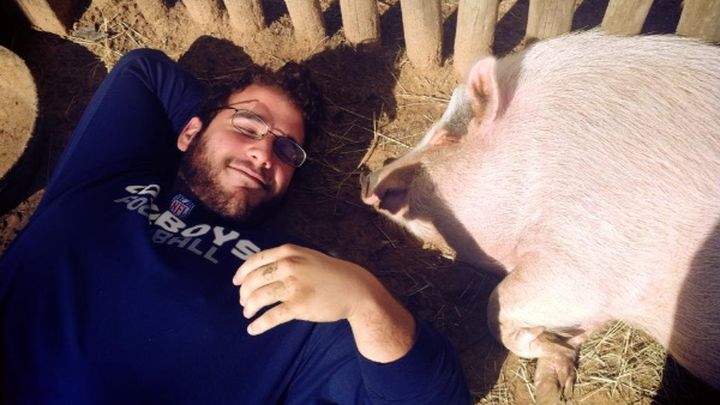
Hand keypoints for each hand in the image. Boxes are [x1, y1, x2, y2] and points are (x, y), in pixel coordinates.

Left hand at [232, 244, 414, 361]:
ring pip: (258, 298)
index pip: (255, 261)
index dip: (241, 273)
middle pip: (253, 281)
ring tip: (248, 314)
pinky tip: (253, 329)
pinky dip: (258, 325)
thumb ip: (286, 259)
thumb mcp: (307, 256)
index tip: (235, 283)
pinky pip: (271, 317)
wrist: (355, 288)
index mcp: (288, 252)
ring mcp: (293, 286)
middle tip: (244, 303)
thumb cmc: (330, 273)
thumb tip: (260, 270)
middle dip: (244, 294)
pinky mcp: (298, 306)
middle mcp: (288, 266)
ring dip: (249, 308)